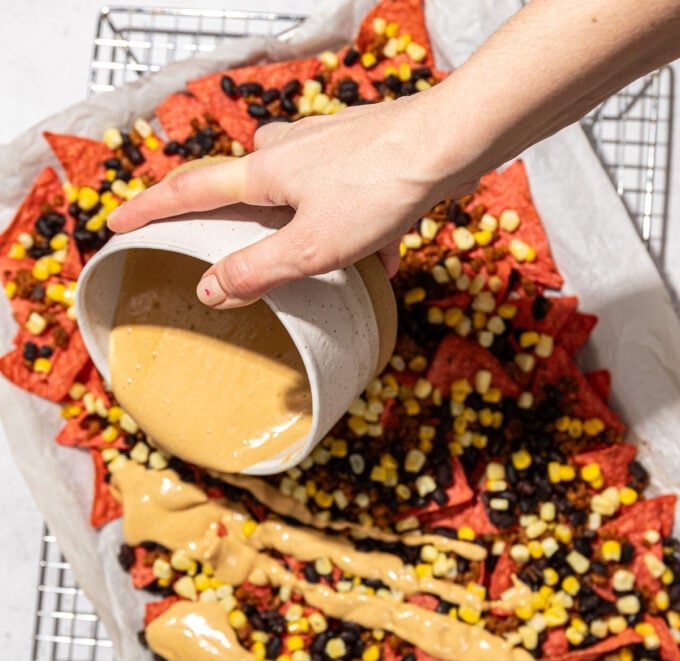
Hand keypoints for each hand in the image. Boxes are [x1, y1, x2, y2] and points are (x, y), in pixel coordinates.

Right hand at [107, 92, 479, 308]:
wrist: (446, 143)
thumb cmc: (379, 190)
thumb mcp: (310, 248)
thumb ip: (256, 270)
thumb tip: (208, 291)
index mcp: (263, 172)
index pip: (189, 191)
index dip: (150, 210)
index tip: (117, 222)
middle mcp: (285, 148)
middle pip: (237, 181)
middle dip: (226, 213)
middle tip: (222, 241)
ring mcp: (322, 143)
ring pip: (287, 182)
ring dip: (288, 216)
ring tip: (312, 253)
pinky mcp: (357, 147)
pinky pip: (332, 185)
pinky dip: (340, 216)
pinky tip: (374, 245)